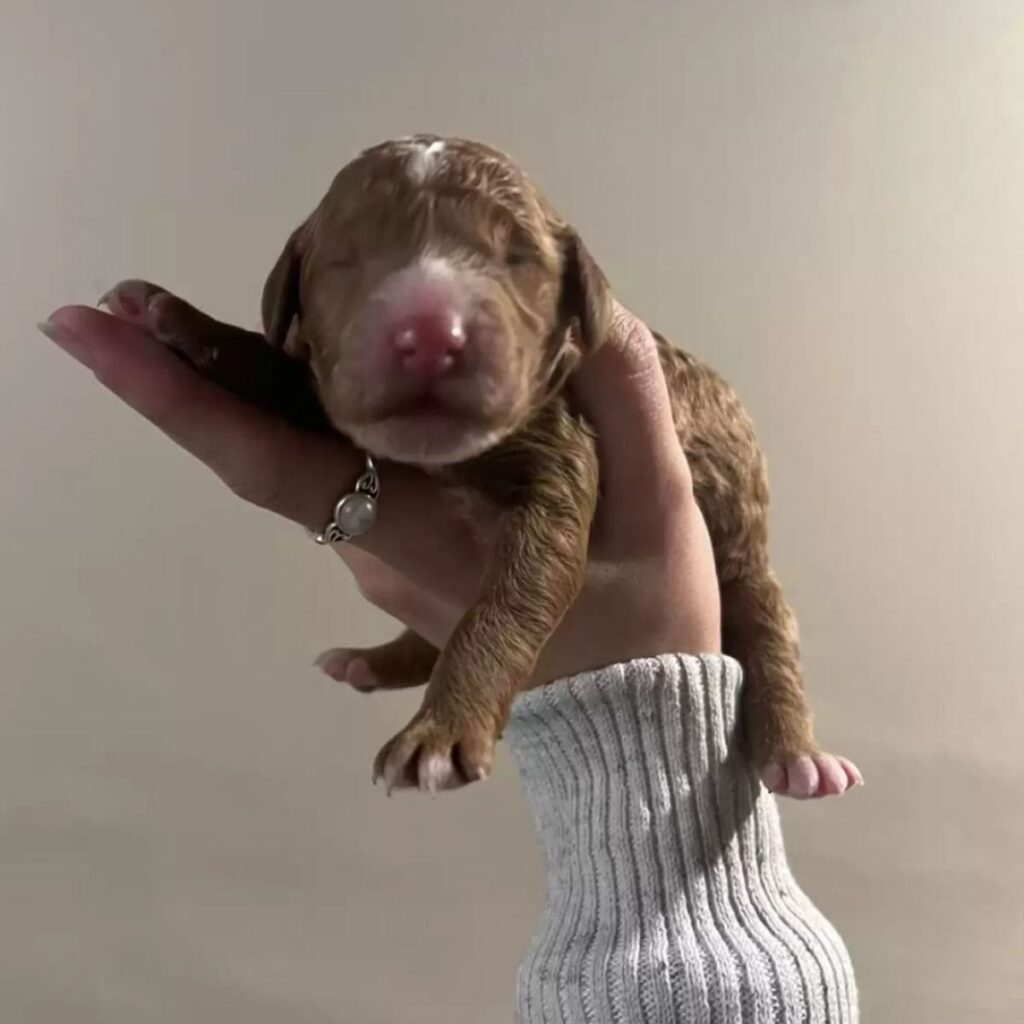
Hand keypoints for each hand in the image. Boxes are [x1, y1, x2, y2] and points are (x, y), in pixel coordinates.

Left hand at [39, 284, 720, 688]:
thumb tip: (608, 320)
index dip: (179, 399)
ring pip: (308, 468)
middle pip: (266, 457)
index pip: (277, 462)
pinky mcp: (409, 574)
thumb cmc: (644, 626)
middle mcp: (380, 551)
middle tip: (118, 301)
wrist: (636, 722)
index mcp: (422, 529)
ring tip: (210, 331)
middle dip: (186, 377)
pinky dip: (315, 451)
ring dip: (260, 401)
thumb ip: (632, 412)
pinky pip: (345, 503)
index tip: (90, 334)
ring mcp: (386, 569)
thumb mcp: (659, 514)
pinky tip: (296, 401)